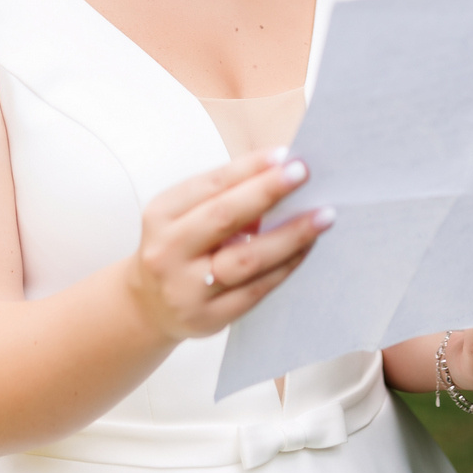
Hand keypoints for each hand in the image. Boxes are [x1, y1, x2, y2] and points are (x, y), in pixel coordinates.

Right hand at [124, 148, 333, 341]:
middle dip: (268, 191)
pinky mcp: (209, 317)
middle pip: (224, 216)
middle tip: (303, 173)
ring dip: (290, 234)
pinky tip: (305, 248)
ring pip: (247, 258)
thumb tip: (280, 174)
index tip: (283, 154)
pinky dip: (285, 266)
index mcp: (161, 215)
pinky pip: (256, 289)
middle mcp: (167, 251)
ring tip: (322, 216)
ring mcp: (187, 289)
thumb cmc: (178, 249)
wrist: (150, 307)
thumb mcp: (183, 216)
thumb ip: (223, 197)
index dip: (248, 168)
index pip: (210, 184)